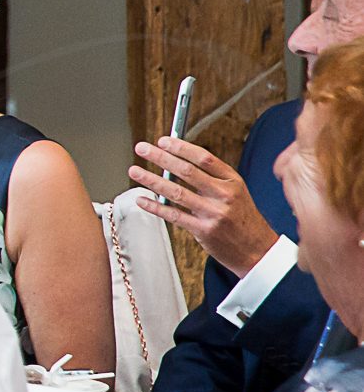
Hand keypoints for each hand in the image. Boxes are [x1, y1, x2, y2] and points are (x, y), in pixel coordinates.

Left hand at [131, 137, 274, 274]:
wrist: (258, 250)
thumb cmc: (243, 219)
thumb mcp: (236, 192)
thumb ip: (212, 177)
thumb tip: (178, 160)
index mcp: (233, 181)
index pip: (204, 158)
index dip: (181, 147)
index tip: (163, 141)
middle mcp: (224, 195)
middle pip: (187, 171)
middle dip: (160, 157)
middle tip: (142, 148)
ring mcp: (214, 213)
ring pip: (176, 192)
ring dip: (151, 180)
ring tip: (135, 171)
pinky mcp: (204, 230)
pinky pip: (174, 215)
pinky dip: (155, 206)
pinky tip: (142, 199)